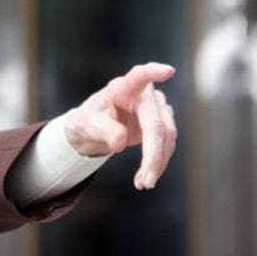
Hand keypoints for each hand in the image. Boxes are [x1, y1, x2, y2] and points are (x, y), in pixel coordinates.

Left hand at [63, 62, 177, 189]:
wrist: (94, 128)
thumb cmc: (90, 120)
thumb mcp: (88, 124)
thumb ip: (104, 130)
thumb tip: (120, 143)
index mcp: (124, 87)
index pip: (140, 75)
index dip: (154, 72)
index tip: (168, 71)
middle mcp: (144, 95)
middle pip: (156, 123)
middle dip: (154, 154)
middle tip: (147, 182)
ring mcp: (156, 108)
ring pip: (167, 135)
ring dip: (158, 162)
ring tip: (143, 184)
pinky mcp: (160, 124)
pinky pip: (166, 144)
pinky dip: (158, 163)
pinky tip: (143, 179)